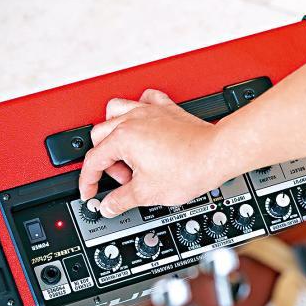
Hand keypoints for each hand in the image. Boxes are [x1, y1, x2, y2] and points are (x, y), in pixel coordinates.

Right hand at [79, 89, 233, 217]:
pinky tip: (143, 124)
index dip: (88, 181)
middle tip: (124, 179)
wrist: (216, 154)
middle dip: (105, 161)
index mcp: (123, 138)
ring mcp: (150, 111)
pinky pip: (145, 100)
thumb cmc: (188, 168)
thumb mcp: (147, 193)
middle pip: (100, 135)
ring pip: (116, 110)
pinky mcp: (167, 110)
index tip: (91, 192)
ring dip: (114, 131)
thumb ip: (121, 200)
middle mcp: (133, 119)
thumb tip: (108, 206)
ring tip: (127, 153)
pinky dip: (139, 110)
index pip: (93, 160)